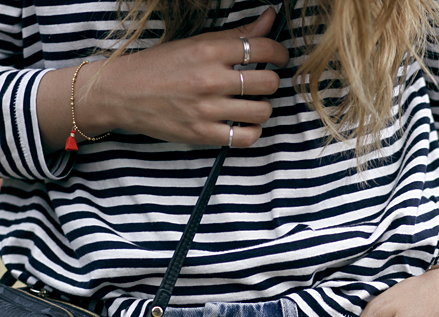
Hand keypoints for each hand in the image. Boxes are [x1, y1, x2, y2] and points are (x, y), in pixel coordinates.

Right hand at [79, 8, 289, 146]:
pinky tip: (245, 124)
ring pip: (262, 111)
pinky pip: (245, 137)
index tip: (279, 57)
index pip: (262, 48)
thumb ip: (235, 35)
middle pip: (268, 82)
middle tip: (262, 82)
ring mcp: (206, 109)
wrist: (120, 93)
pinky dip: (252, 132)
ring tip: (252, 103)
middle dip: (271, 81)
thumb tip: (270, 18)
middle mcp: (210, 80)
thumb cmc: (159, 66)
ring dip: (263, 107)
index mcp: (208, 51)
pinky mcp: (201, 133)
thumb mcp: (195, 43)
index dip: (279, 53)